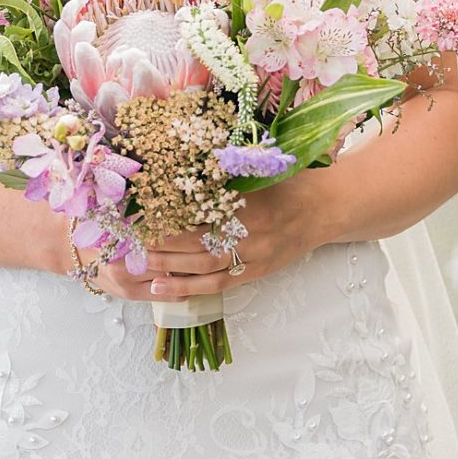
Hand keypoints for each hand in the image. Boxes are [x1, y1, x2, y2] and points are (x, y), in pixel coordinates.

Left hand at [139, 166, 323, 300]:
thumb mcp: (260, 170)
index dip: (169, 216)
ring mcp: (255, 257)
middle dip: (162, 244)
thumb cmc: (291, 182)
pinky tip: (162, 288)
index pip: (200, 213)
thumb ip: (226, 173)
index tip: (142, 212)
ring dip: (169, 267)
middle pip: (197, 243)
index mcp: (250, 204)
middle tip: (130, 241)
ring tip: (138, 263)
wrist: (327, 207)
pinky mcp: (257, 273)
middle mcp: (251, 234)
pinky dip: (189, 288)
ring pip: (204, 267)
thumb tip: (181, 170)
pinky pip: (219, 285)